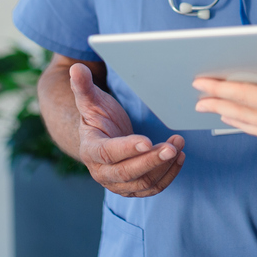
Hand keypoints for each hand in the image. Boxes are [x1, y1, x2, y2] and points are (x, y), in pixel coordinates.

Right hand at [70, 63, 185, 196]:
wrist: (100, 138)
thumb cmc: (97, 117)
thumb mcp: (90, 100)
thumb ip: (83, 86)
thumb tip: (76, 68)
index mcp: (90, 149)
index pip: (108, 153)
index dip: (127, 148)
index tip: (147, 140)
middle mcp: (101, 172)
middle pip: (127, 172)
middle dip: (151, 160)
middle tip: (172, 147)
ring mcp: (117, 183)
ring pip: (142, 182)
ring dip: (163, 166)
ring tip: (178, 145)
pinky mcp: (132, 188)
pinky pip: (152, 188)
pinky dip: (168, 175)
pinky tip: (179, 158)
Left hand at [193, 52, 256, 157]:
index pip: (245, 94)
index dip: (221, 87)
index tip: (201, 82)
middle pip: (242, 111)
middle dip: (218, 103)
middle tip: (197, 98)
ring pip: (250, 124)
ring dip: (229, 116)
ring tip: (214, 111)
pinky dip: (248, 126)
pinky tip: (245, 124)